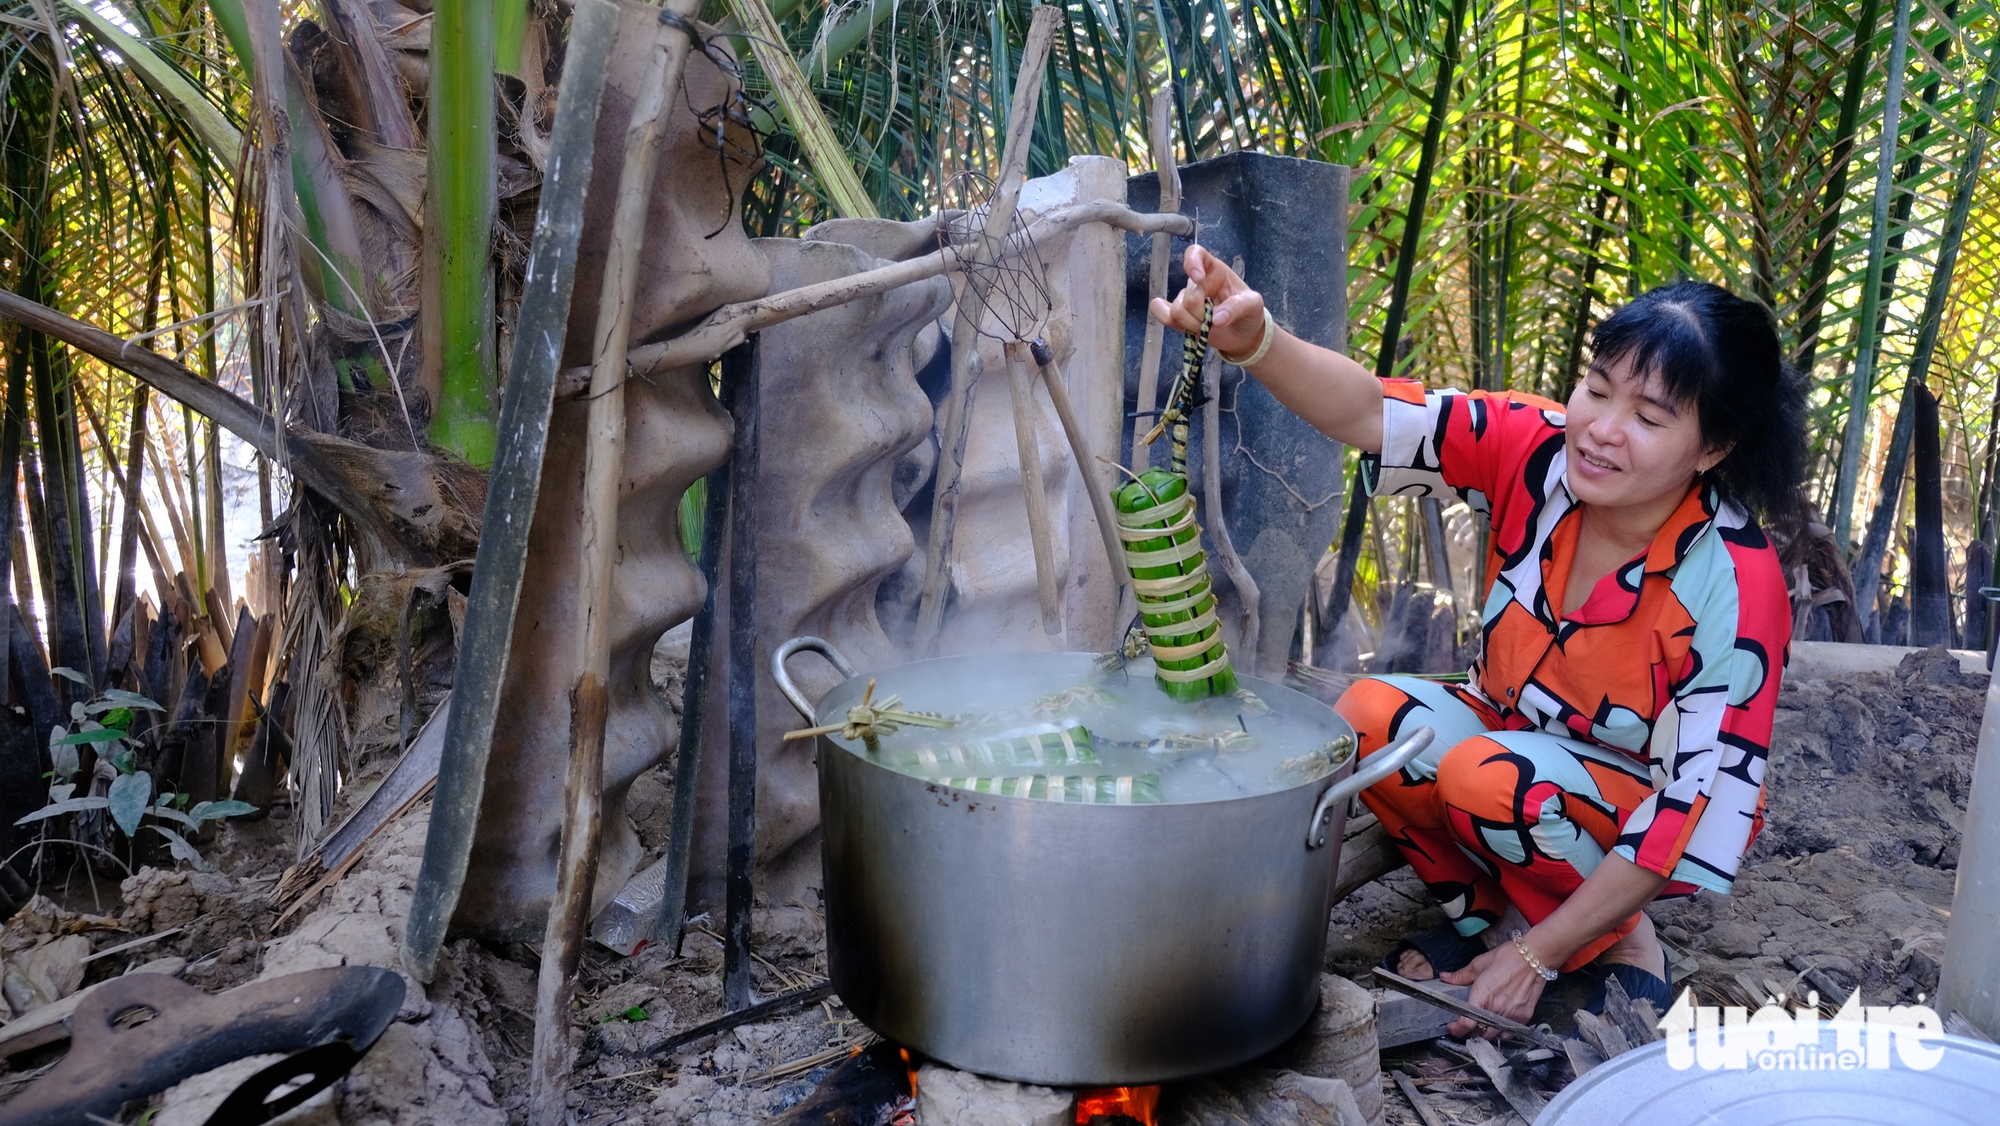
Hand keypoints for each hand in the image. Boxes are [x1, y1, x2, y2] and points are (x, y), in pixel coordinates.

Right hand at [1148, 245, 1267, 358]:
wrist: (1243, 334)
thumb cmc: (1248, 312)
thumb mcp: (1253, 305)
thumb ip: (1238, 307)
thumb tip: (1217, 318)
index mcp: (1215, 270)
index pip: (1196, 254)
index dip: (1192, 262)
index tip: (1198, 278)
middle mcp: (1198, 282)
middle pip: (1188, 296)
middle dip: (1202, 314)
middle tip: (1216, 322)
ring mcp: (1186, 299)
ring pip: (1177, 310)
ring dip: (1193, 324)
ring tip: (1208, 327)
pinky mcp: (1179, 316)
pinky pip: (1163, 315)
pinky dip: (1167, 319)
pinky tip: (1181, 324)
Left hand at [1439, 939, 1549, 1037]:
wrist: (1534, 957)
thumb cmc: (1509, 958)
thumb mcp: (1479, 964)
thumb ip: (1461, 975)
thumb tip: (1446, 977)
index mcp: (1482, 996)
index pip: (1466, 1023)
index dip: (1457, 1029)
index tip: (1453, 1027)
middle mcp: (1496, 1009)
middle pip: (1479, 1032)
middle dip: (1470, 1031)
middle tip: (1467, 1023)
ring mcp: (1511, 1015)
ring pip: (1494, 1035)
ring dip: (1486, 1032)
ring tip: (1483, 1024)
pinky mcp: (1524, 1017)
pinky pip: (1510, 1032)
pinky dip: (1502, 1032)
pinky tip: (1499, 1024)